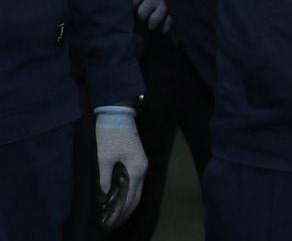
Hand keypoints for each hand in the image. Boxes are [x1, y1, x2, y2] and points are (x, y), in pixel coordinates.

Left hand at [94, 106, 147, 229]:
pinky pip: (136, 182)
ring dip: (128, 202)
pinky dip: (129, 192)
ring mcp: (142, 164)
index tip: (110, 222)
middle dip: (126, 210)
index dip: (121, 212)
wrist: (118, 114)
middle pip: (137, 195)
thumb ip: (104, 179)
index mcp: (136, 169)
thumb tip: (104, 197)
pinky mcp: (137, 159)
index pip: (131, 198)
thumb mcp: (103, 158)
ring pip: (138, 189)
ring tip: (116, 212)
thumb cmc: (110, 136)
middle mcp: (143, 169)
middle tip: (113, 222)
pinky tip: (120, 196)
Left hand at [133, 0, 171, 32]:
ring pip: (153, 20)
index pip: (132, 1)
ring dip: (151, 23)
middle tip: (143, 14)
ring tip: (151, 24)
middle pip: (141, 13)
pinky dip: (167, 27)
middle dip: (141, 15)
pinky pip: (171, 22)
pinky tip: (165, 29)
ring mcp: (166, 3)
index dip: (131, 4)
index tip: (133, 5)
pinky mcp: (177, 6)